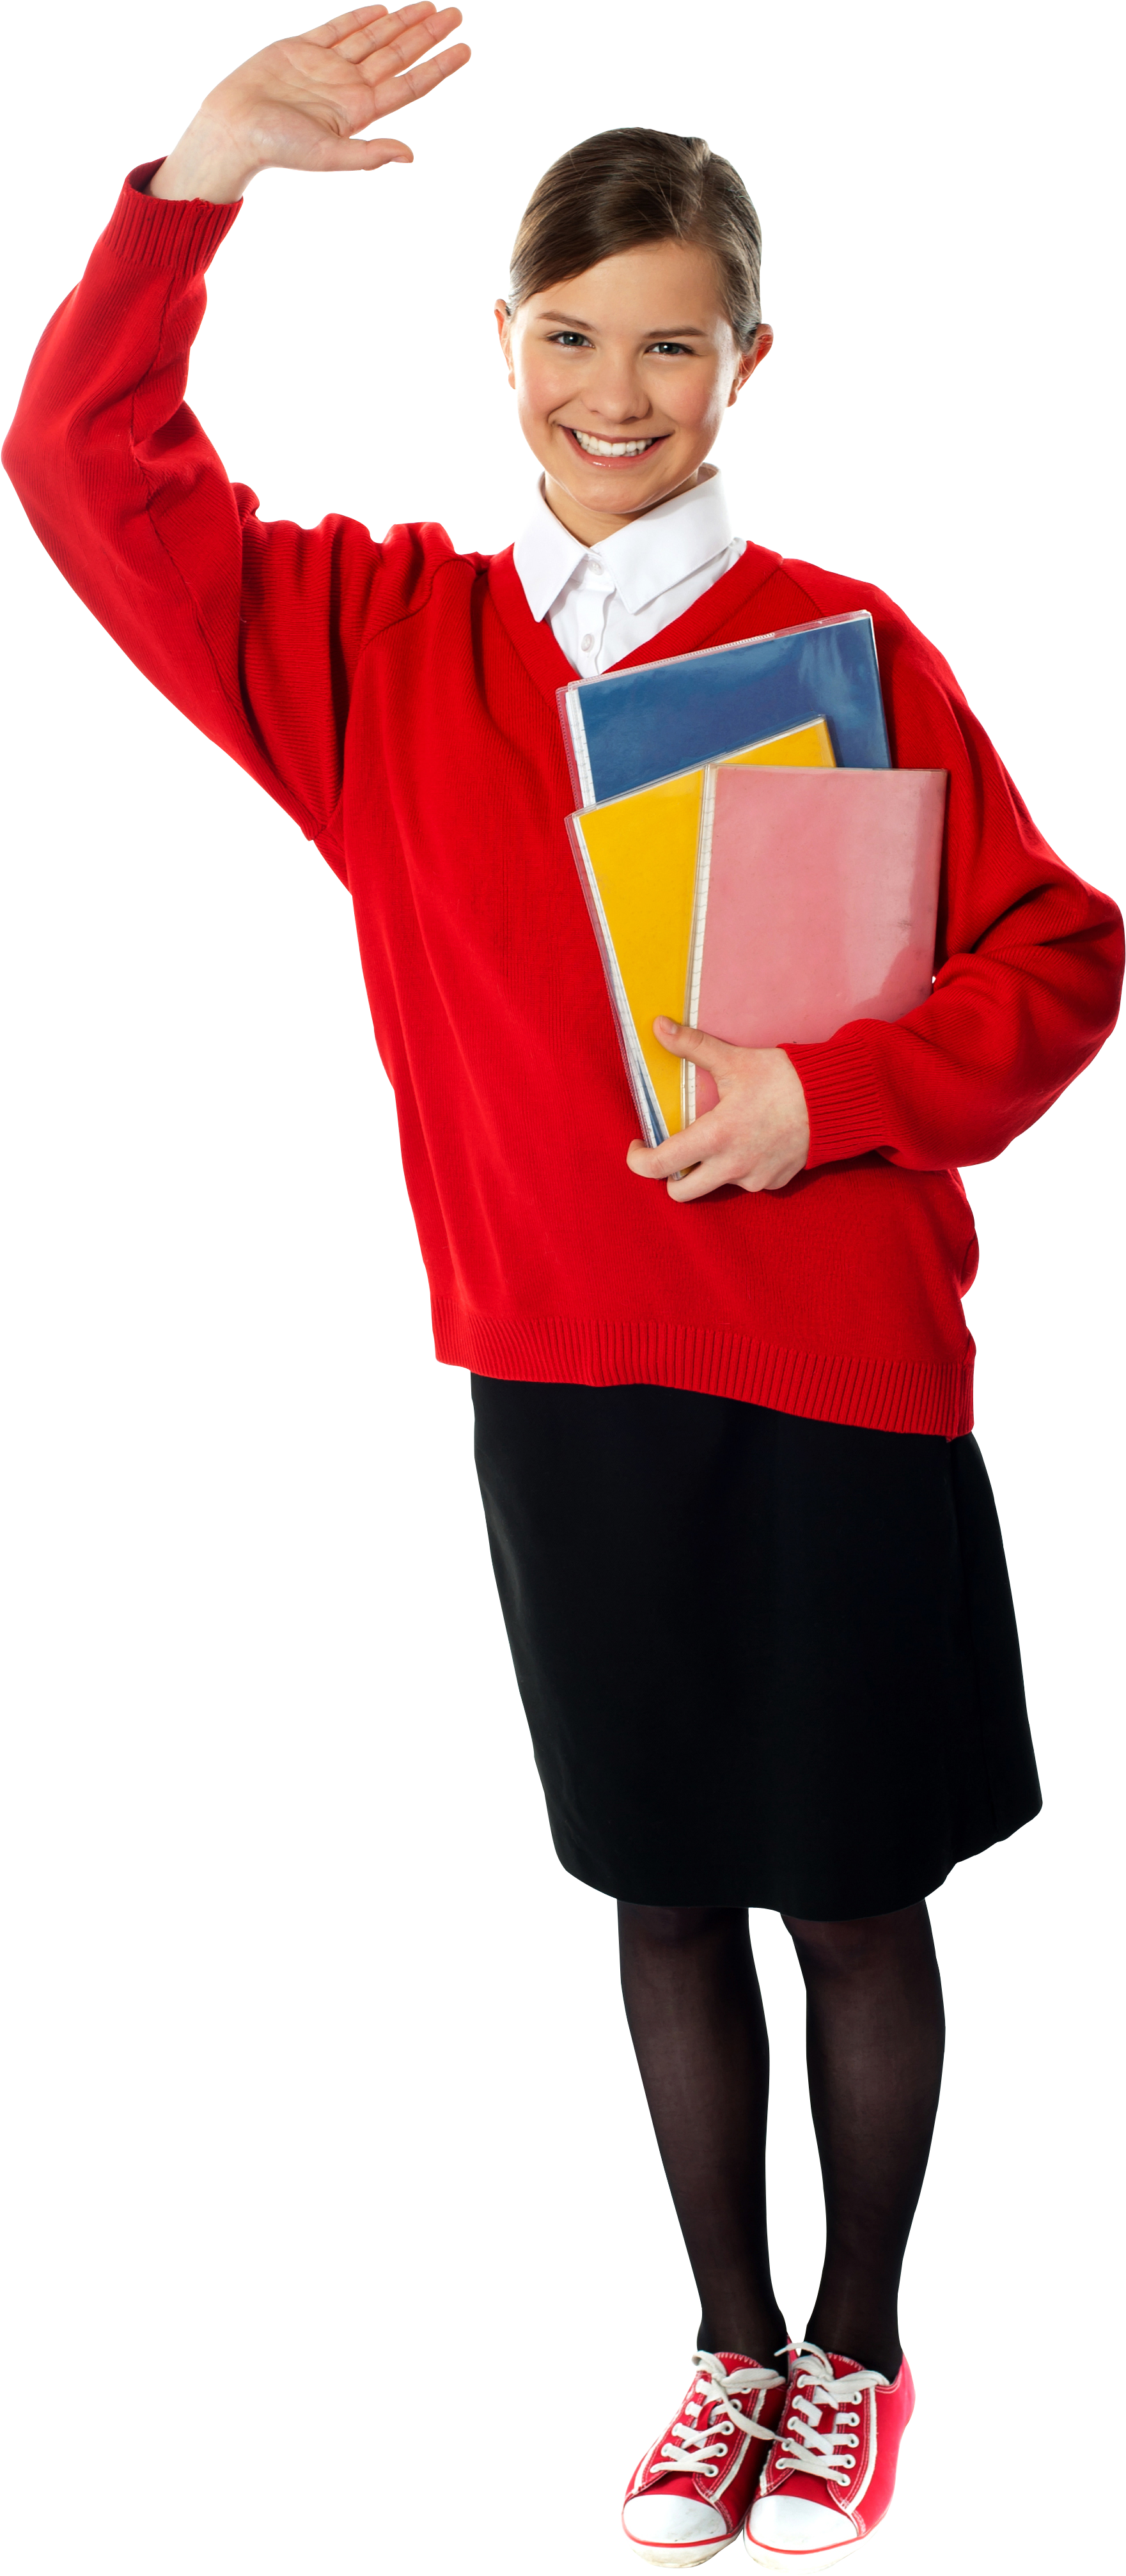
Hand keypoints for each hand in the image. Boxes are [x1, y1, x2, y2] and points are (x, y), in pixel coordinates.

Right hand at [149, 4, 470, 203]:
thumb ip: (369, 155)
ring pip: (373, 37)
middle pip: (397, 55)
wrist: (233, 128)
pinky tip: (381, 10)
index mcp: (359, 111)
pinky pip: (337, 29)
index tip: (464, 50)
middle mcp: (347, 87)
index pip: (409, 85)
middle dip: (427, 34)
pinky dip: (359, 18)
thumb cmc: (276, 147)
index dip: (438, 67)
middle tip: (455, 14)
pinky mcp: (301, 49)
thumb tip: (409, 156)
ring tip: (428, 7)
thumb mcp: (327, 155)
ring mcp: (326, 67)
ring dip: (401, 22)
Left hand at [626, 1018, 809, 1200]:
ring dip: (709, 1169)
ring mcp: (755, 1179)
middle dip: (671, 1176)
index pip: (660, 1165)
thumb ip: (692, 1046)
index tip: (637, 1146)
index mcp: (716, 1137)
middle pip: (681, 1192)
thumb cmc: (784, 1078)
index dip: (638, 1160)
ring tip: (722, 1138)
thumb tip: (658, 1026)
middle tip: (675, 1150)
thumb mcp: (734, 1060)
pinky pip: (747, 1182)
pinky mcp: (776, 1182)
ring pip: (716, 1185)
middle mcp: (732, 1166)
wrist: (836, 1099)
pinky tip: (753, 1142)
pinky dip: (741, 1168)